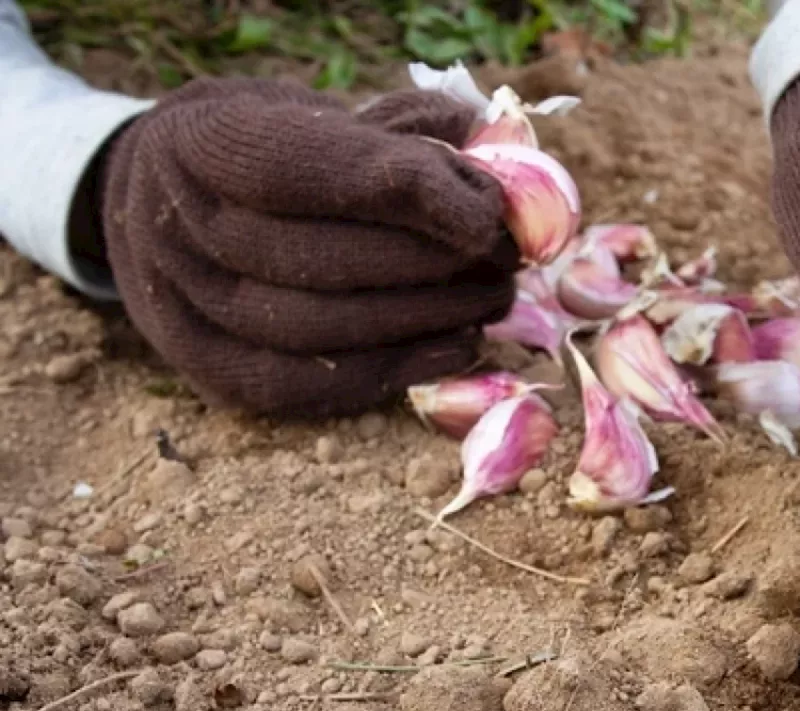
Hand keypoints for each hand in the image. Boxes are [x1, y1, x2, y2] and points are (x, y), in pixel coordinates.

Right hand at [101, 78, 519, 417]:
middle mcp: (176, 225)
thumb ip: (412, 130)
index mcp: (203, 141)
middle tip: (505, 262)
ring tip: (492, 301)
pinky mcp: (208, 369)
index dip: (409, 193)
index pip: (309, 170)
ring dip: (421, 320)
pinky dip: (392, 371)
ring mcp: (182, 306)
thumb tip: (505, 164)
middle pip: (315, 259)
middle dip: (428, 264)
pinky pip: (304, 387)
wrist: (175, 203)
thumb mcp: (332, 115)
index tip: (489, 214)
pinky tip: (458, 346)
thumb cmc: (280, 152)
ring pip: (313, 330)